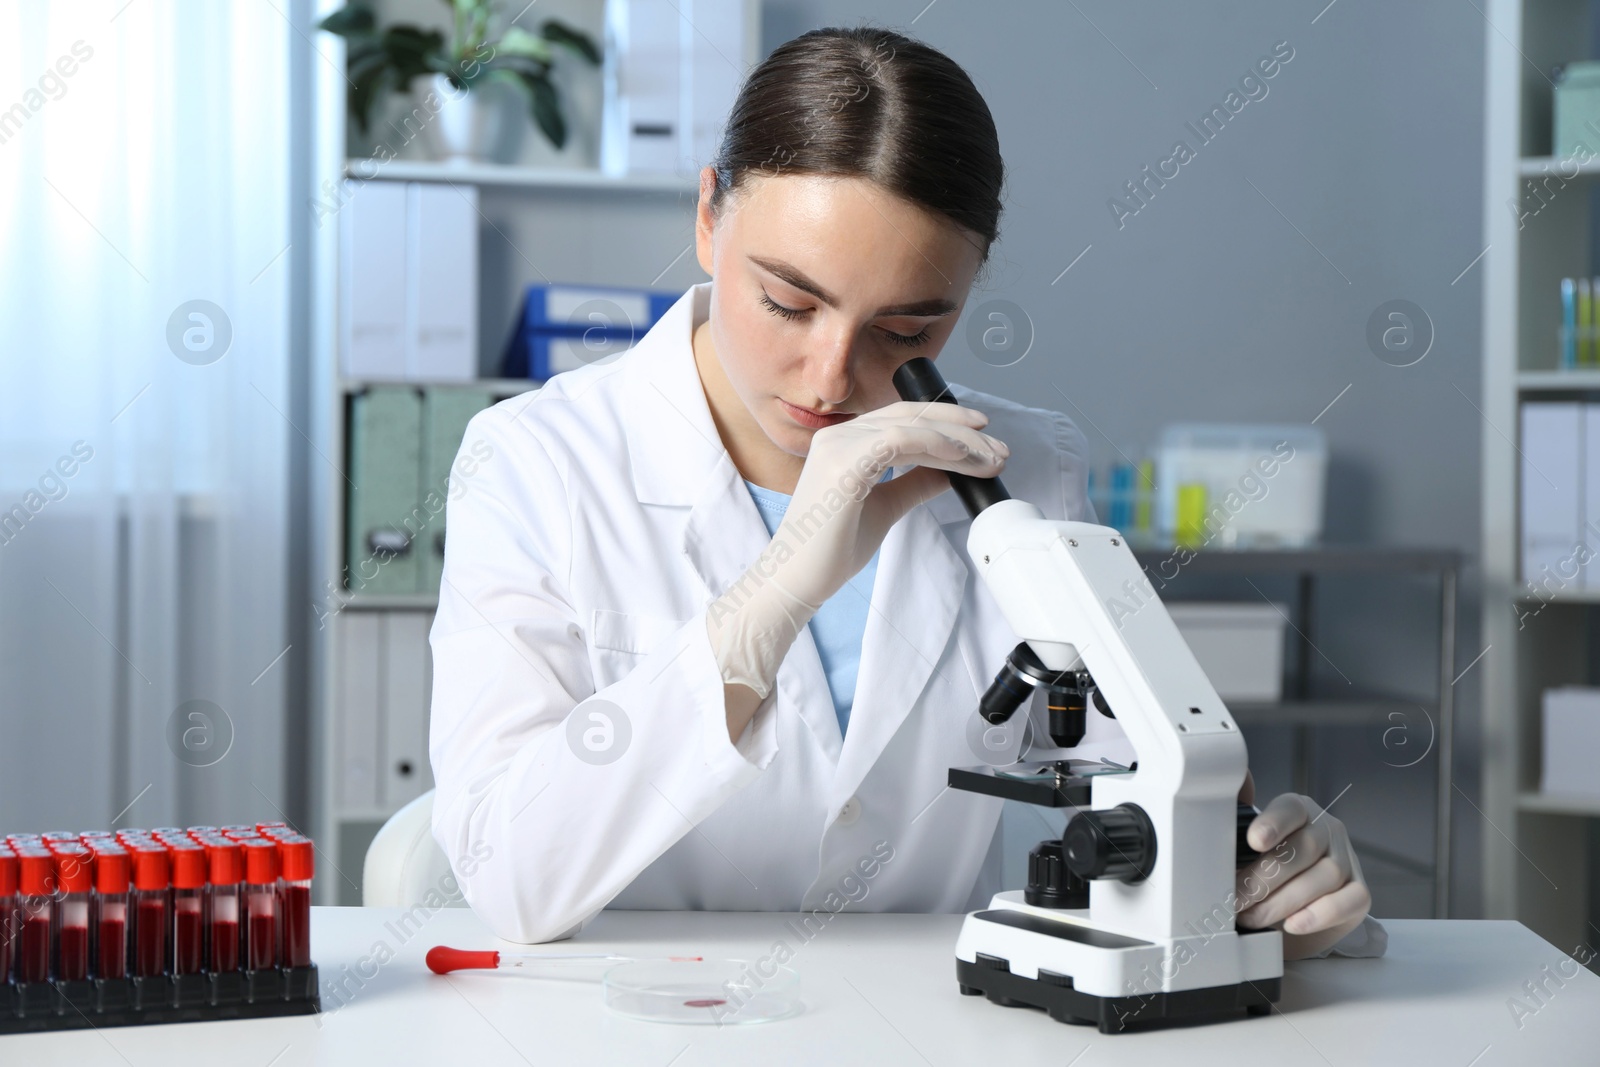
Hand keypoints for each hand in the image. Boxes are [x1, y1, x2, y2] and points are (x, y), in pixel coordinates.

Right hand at [706, 400, 1006, 718]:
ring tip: (989, 460)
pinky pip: (900, 442)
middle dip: (963, 430)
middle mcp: (839, 436)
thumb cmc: (830, 550)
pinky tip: (961, 462)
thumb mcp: (886, 507)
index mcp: (845, 442)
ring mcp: (839, 446)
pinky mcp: (843, 465)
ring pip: (912, 426)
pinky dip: (937, 448)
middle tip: (998, 450)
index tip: (984, 439)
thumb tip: (953, 470)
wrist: (797, 579)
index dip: (947, 422)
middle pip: (912, 415)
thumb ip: (916, 483)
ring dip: (958, 442)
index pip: (904, 418)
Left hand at [1235, 786, 1372, 959]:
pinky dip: (1319, 914)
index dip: (1273, 823)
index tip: (1253, 842)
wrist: (1293, 911)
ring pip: (1323, 876)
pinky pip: (1347, 901)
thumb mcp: (1247, 850)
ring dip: (1282, 901)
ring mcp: (1347, 860)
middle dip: (1264, 878)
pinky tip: (1293, 924)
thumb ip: (1235, 831)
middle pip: (1303, 849)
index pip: (1290, 809)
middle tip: (1235, 899)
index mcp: (1298, 810)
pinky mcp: (1359, 893)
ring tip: (1252, 918)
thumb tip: (1215, 811)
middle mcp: (1327, 830)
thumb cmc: (1265, 873)